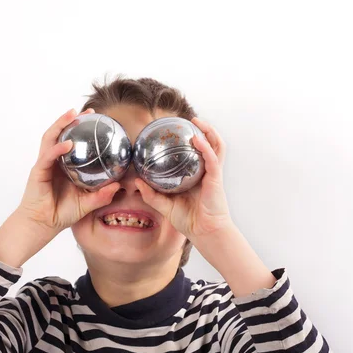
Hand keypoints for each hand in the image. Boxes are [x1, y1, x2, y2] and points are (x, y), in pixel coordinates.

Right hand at [18, 107, 120, 234]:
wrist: (42, 225)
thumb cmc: (61, 213)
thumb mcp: (87, 203)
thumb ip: (101, 195)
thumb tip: (118, 186)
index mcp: (64, 166)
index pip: (71, 141)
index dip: (80, 128)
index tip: (95, 118)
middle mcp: (53, 161)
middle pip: (59, 134)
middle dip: (70, 119)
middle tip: (87, 111)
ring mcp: (44, 165)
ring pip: (50, 138)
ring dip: (60, 125)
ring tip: (72, 115)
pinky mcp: (38, 172)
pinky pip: (47, 157)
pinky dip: (57, 149)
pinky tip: (67, 143)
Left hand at [134, 117, 233, 242]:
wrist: (204, 233)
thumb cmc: (189, 221)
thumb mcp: (165, 206)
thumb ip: (151, 194)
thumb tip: (136, 181)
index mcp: (196, 176)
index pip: (195, 153)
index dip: (190, 140)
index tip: (177, 130)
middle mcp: (206, 171)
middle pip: (209, 144)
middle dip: (203, 129)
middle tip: (189, 119)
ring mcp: (212, 174)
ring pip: (216, 146)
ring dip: (208, 131)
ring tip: (196, 121)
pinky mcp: (215, 179)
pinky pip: (212, 159)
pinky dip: (205, 147)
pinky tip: (196, 139)